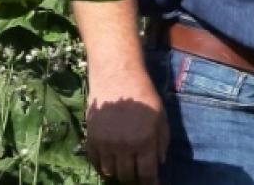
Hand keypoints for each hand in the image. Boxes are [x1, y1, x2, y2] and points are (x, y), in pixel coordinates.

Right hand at [84, 68, 168, 183]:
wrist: (117, 79)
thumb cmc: (144, 96)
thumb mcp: (161, 116)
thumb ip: (162, 140)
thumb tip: (160, 162)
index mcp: (144, 141)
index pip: (146, 173)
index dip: (150, 183)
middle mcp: (124, 146)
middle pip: (127, 175)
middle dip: (134, 178)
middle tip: (137, 174)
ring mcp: (105, 144)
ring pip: (110, 172)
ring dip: (118, 172)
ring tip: (124, 167)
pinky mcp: (91, 140)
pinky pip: (95, 163)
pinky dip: (103, 166)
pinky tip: (110, 161)